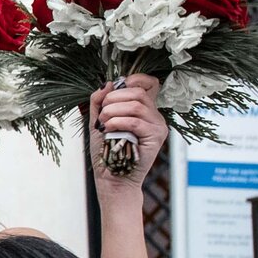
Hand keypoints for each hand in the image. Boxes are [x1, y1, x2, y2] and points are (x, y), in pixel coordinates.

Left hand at [87, 74, 167, 192]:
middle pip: (138, 92)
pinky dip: (117, 123)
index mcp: (143, 109)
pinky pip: (135, 121)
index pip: (149, 83)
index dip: (133, 79)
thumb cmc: (106, 151)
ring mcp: (158, 125)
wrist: (111, 178)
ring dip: (112, 111)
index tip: (114, 89)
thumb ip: (100, 102)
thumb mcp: (99, 121)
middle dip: (113, 98)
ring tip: (103, 124)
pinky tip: (108, 130)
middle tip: (102, 114)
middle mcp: (154, 115)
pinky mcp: (156, 137)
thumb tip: (107, 83)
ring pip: (136, 105)